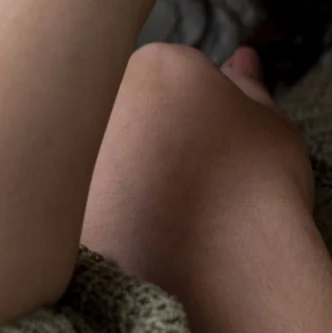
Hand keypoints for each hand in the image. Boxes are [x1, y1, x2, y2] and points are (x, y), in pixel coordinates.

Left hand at [81, 42, 314, 300]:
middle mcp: (103, 98)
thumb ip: (250, 88)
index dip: (198, 114)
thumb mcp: (272, 125)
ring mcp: (74, 152)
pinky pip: (82, 206)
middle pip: (125, 110)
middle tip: (187, 187)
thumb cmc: (261, 188)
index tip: (215, 151)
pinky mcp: (59, 207)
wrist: (230, 273)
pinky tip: (140, 245)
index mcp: (157, 63)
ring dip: (125, 180)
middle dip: (149, 140)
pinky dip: (107, 221)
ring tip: (166, 221)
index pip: (171, 75)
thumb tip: (240, 59)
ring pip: (99, 158)